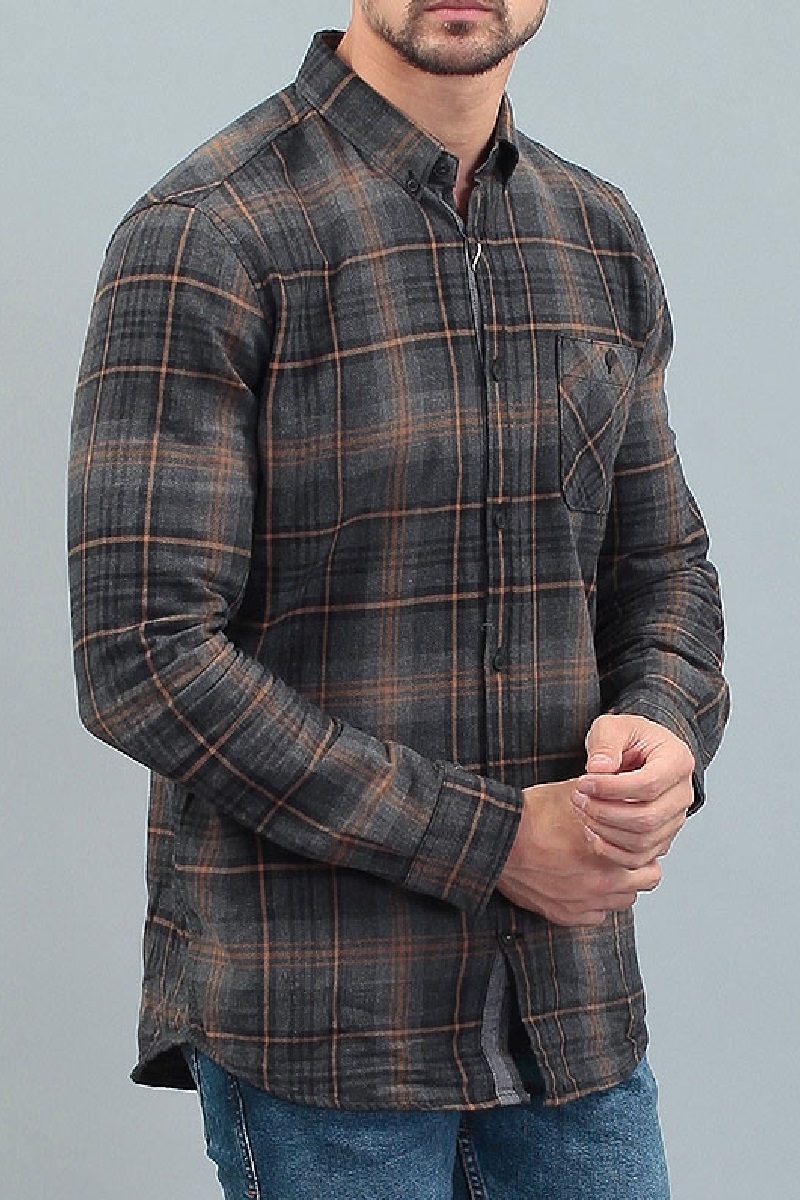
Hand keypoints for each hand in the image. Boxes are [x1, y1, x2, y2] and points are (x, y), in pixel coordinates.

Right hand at [496, 778, 661, 926]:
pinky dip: (595, 903)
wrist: (497, 840)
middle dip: (639, 867)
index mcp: (611, 853)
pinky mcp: (563, 915)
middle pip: (645, 882)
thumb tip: (620, 784)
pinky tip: (583, 883)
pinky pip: (596, 916)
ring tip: (603, 867)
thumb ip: (605, 795)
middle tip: (625, 853)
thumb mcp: (575, 794)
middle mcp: (602, 883)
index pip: (652, 859)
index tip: (637, 838)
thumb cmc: (531, 816)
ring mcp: (583, 903)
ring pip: (623, 901)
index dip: (646, 846)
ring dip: (620, 886)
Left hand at [571, 714, 694, 867]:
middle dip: (604, 811)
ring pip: (642, 841)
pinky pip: (638, 858)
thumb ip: (606, 742)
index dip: (611, 789)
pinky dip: (611, 851)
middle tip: (577, 798)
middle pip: (647, 818)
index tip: (582, 782)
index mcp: (678, 761)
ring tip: (581, 809)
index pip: (648, 785)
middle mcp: (683, 795)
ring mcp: (675, 820)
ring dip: (604, 831)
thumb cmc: (628, 738)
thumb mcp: (613, 727)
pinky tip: (591, 832)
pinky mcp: (661, 838)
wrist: (640, 753)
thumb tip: (599, 769)